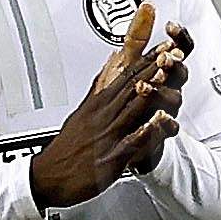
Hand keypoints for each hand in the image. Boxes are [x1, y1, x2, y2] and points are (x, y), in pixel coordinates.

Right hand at [27, 4, 184, 209]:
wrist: (47, 176)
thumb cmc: (67, 148)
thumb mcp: (84, 110)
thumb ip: (102, 86)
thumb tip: (112, 62)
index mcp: (99, 103)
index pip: (128, 74)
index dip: (149, 58)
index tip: (167, 43)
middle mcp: (104, 114)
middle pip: (132, 84)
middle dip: (154, 65)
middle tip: (174, 48)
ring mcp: (108, 135)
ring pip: (132, 107)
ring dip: (151, 87)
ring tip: (167, 71)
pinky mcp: (110, 158)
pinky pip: (130, 142)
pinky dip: (144, 130)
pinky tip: (157, 121)